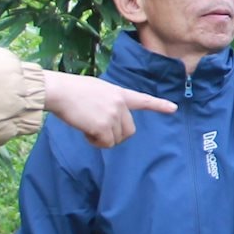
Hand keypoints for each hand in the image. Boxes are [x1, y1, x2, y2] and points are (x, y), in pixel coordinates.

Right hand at [43, 73, 176, 147]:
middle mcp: (120, 104)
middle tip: (98, 131)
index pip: (142, 99)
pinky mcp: (103, 126)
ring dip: (102, 139)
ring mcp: (113, 115)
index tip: (173, 108)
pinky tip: (85, 131)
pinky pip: (105, 144)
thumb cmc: (72, 90)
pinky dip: (95, 142)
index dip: (158, 105)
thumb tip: (106, 122)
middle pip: (129, 131)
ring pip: (116, 140)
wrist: (60, 91)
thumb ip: (108, 102)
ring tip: (87, 126)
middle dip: (116, 135)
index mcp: (118, 93)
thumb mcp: (97, 90)